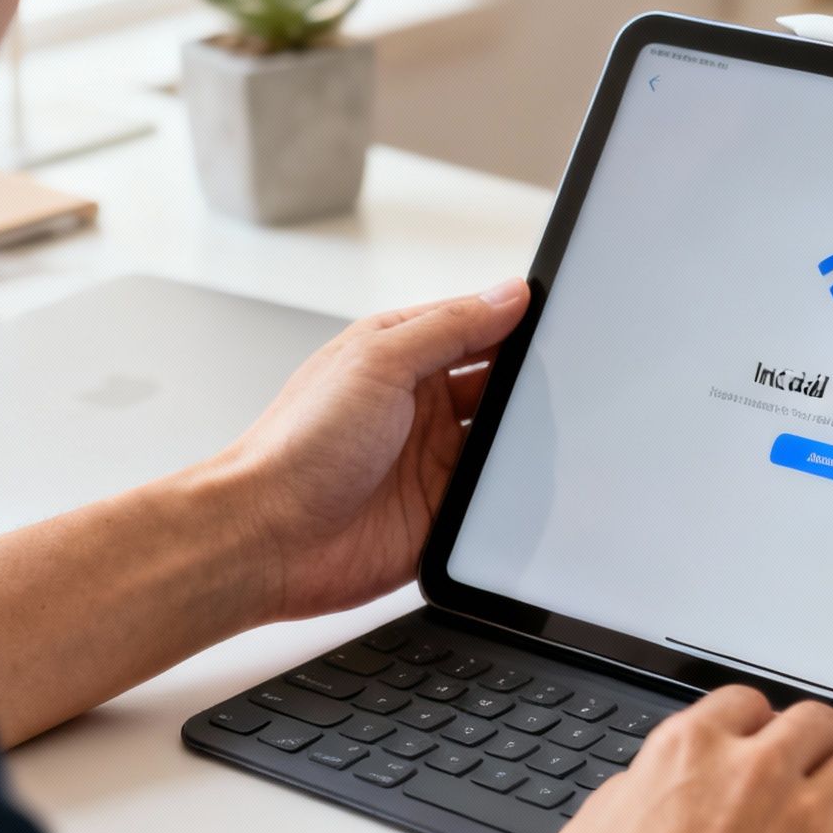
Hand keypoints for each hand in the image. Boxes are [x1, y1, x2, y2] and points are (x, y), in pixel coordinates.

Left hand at [205, 279, 529, 622]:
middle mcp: (418, 406)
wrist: (268, 538)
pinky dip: (513, 493)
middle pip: (497, 384)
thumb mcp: (378, 362)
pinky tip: (525, 484)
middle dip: (528, 382)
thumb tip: (507, 295)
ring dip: (523, 438)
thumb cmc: (298, 446)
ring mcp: (432, 461)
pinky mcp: (442, 513)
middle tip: (565, 378)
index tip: (558, 319)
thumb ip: (449, 327)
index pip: (474, 327)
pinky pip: (494, 499)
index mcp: (399, 357)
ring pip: (503, 442)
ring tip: (547, 432)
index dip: (515, 321)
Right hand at [496, 688, 832, 832]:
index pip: (746, 703)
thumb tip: (644, 790)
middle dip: (819, 748)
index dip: (759, 726)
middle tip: (816, 774)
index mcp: (689, 751)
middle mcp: (754, 772)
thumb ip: (631, 794)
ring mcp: (805, 819)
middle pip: (817, 722)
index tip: (764, 745)